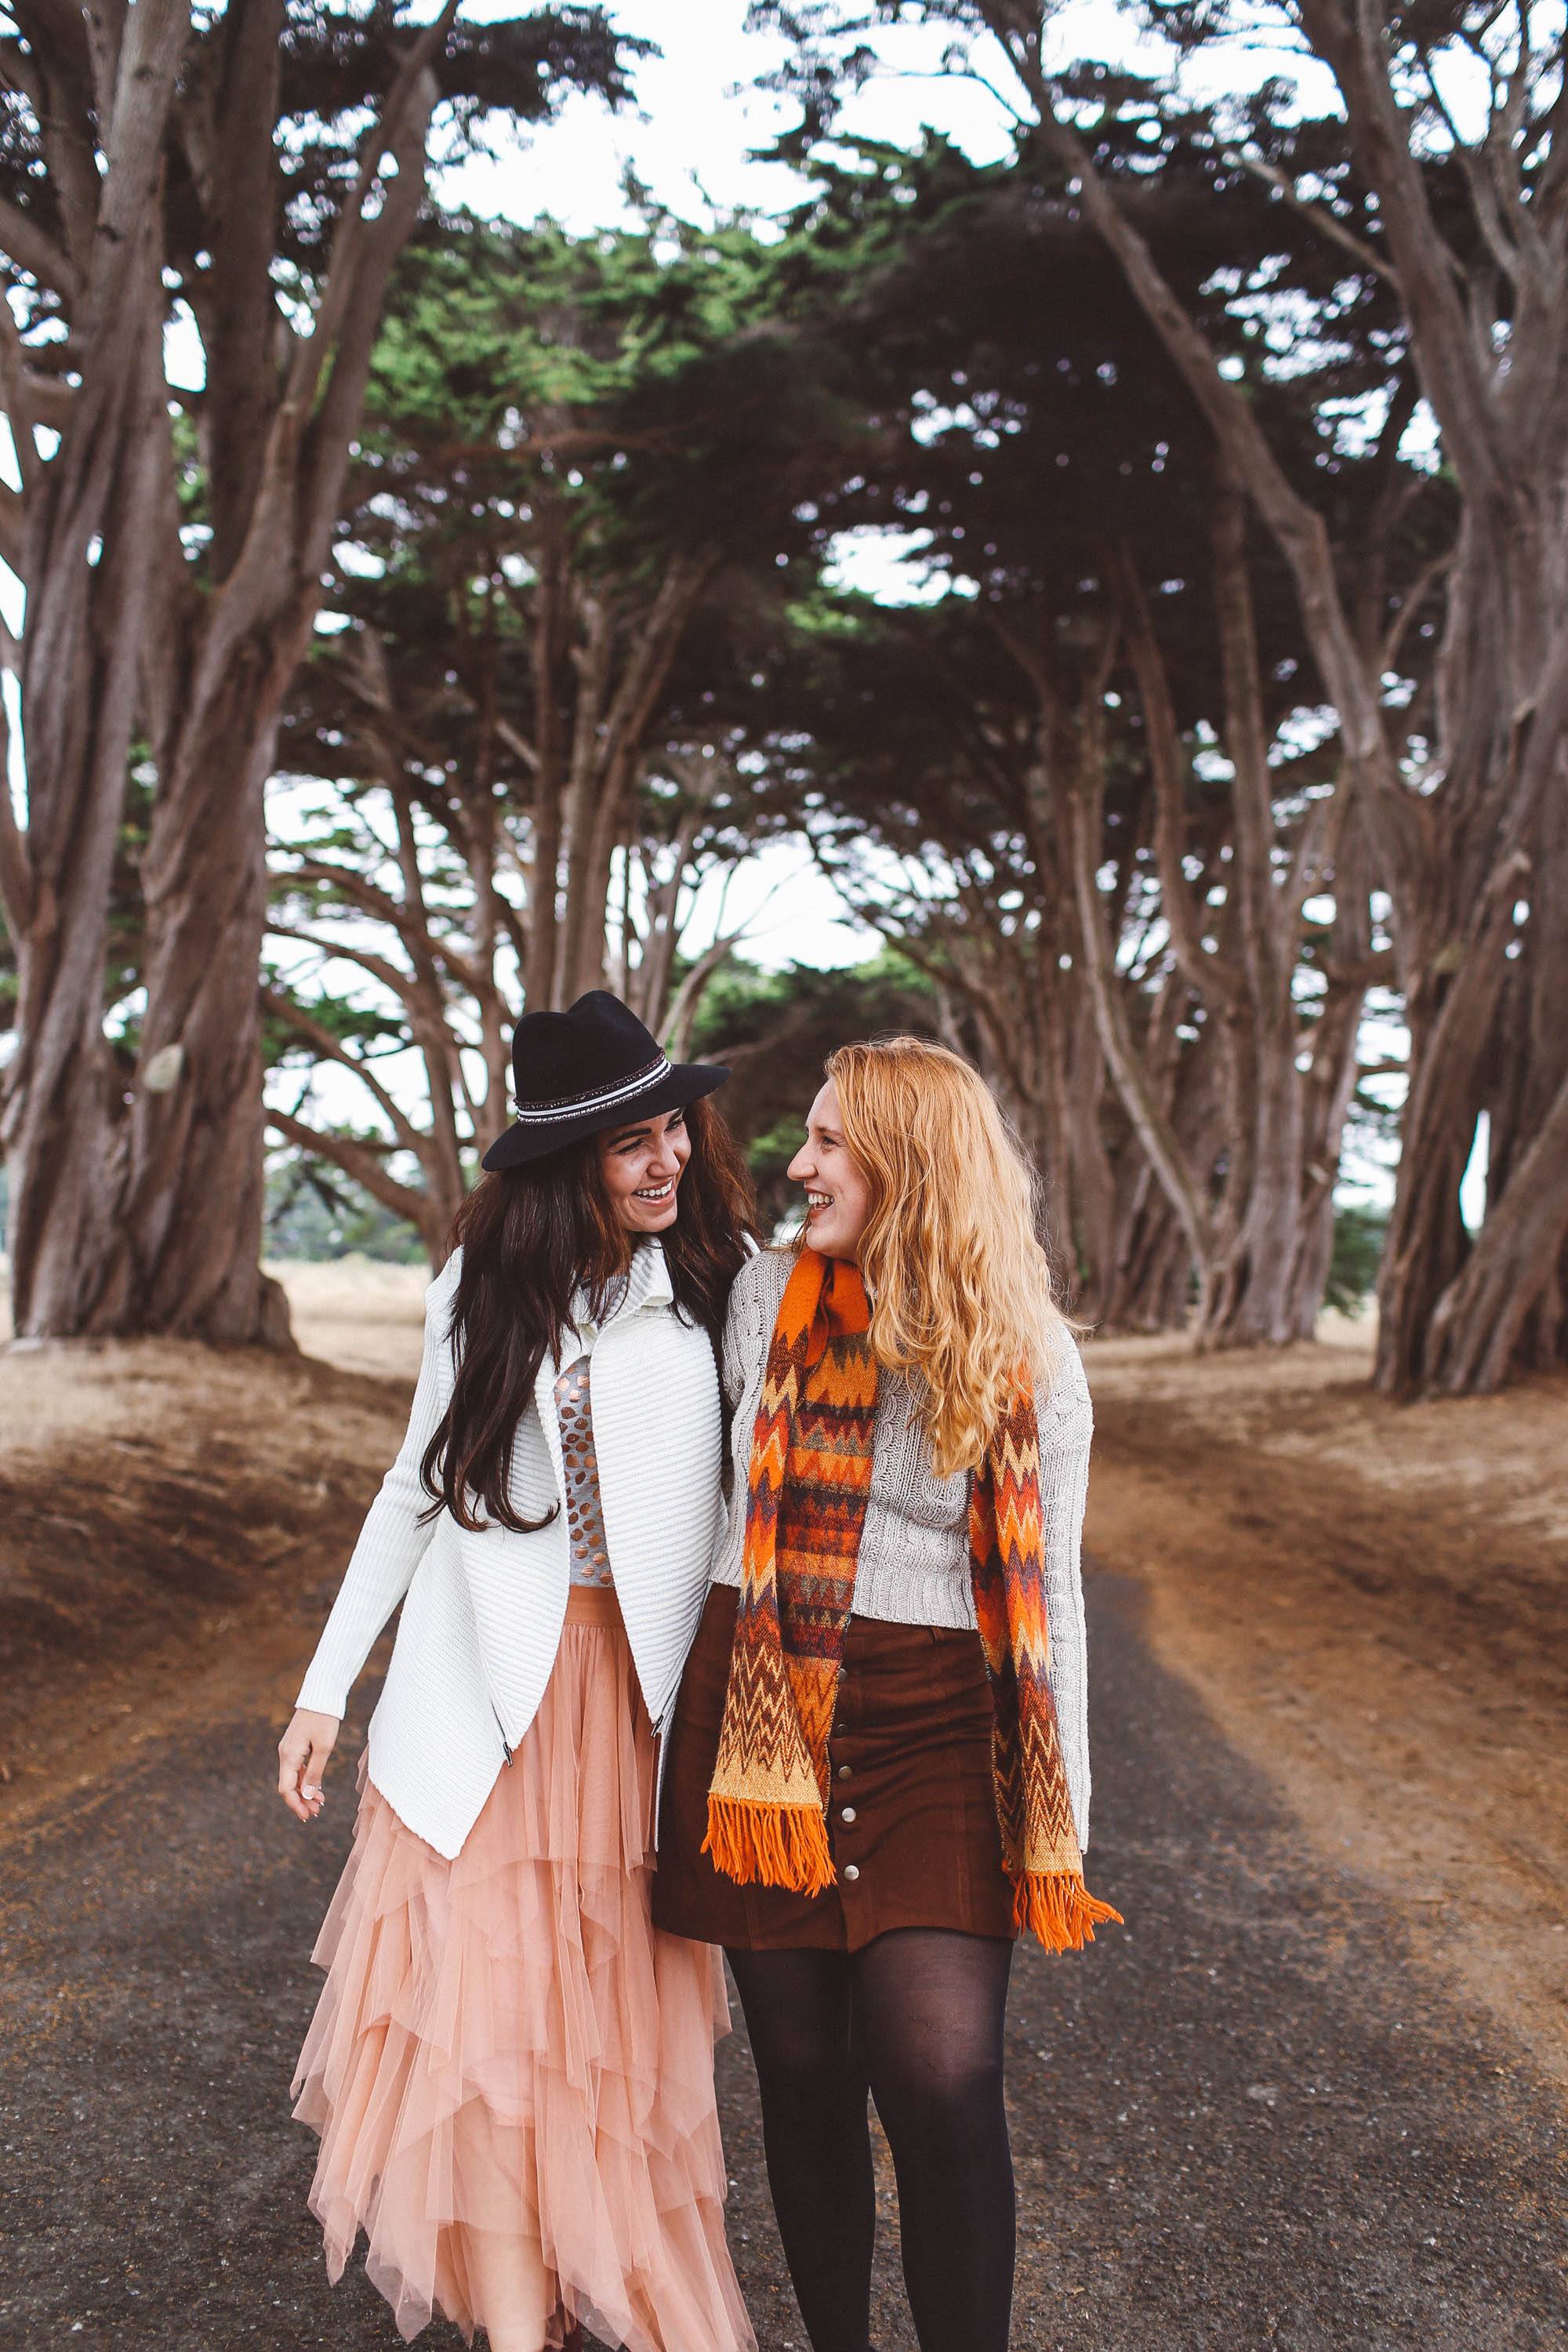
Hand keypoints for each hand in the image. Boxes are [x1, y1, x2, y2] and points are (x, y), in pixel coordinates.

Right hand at [277, 1708, 339, 1822]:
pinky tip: (318, 1788)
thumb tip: (308, 1795)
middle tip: (317, 1813)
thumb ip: (315, 1772)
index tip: (307, 1816)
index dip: (296, 1805)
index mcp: (289, 1756)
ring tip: (320, 1804)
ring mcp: (289, 1750)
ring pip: (294, 1778)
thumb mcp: (324, 1748)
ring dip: (305, 1792)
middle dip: (301, 1801)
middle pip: (289, 1786)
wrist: (321, 1696)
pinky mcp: (296, 1746)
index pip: (286, 1789)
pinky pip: (298, 1768)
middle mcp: (285, 1754)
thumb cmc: (324, 1720)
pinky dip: (307, 1780)